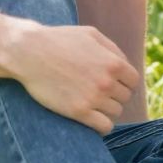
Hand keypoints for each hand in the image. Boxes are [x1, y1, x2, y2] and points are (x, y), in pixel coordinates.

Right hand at [7, 21, 140, 134]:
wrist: (29, 52)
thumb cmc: (59, 40)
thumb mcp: (91, 35)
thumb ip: (112, 49)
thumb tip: (125, 65)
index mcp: (113, 63)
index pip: (133, 82)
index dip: (123, 82)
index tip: (112, 83)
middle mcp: (107, 82)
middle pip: (124, 98)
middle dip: (114, 95)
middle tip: (98, 92)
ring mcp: (94, 98)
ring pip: (115, 113)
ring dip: (107, 109)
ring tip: (93, 104)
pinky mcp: (79, 112)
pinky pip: (104, 127)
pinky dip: (102, 126)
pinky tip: (93, 120)